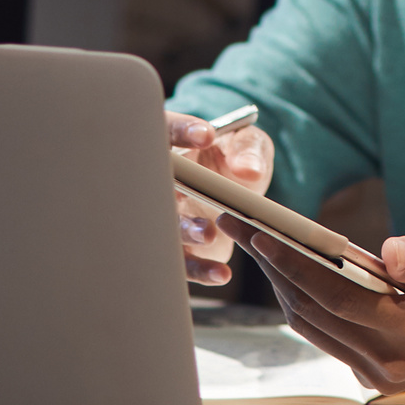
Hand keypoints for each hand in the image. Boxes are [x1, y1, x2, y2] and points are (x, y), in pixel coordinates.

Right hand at [168, 109, 273, 282]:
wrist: (235, 186)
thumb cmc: (234, 155)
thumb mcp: (247, 143)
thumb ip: (248, 150)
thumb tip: (248, 171)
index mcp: (174, 146)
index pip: (168, 131)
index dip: (183, 132)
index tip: (206, 134)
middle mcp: (163, 182)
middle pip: (155, 185)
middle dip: (172, 190)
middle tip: (197, 192)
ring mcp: (167, 216)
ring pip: (164, 227)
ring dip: (184, 232)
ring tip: (210, 234)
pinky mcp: (181, 244)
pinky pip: (183, 261)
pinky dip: (199, 269)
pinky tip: (222, 273)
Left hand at [225, 224, 404, 395]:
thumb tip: (386, 251)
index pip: (337, 299)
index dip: (295, 266)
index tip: (263, 234)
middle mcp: (390, 364)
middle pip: (314, 314)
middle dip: (275, 268)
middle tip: (243, 228)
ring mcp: (380, 376)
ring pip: (314, 328)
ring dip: (284, 286)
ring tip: (259, 244)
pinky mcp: (375, 375)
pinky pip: (328, 336)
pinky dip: (308, 303)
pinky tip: (295, 269)